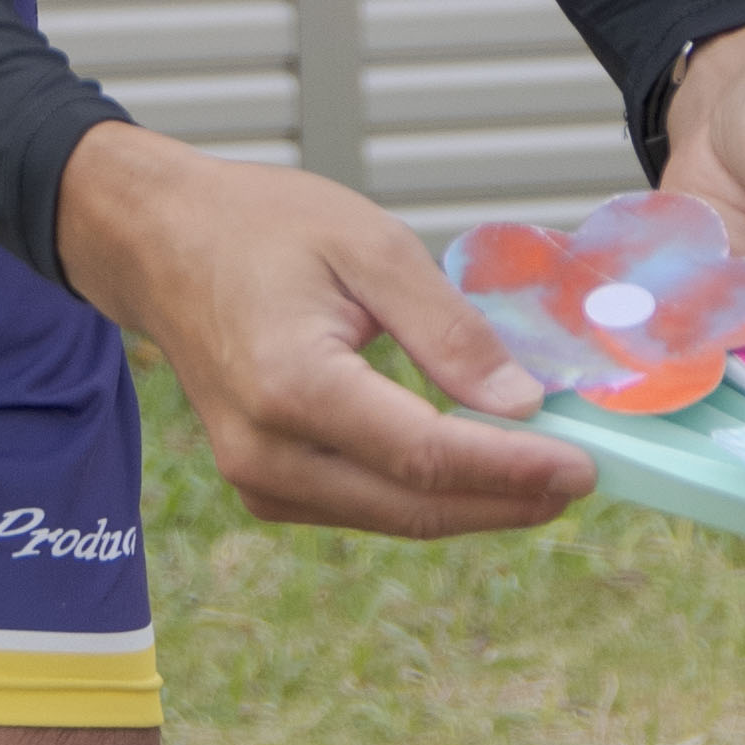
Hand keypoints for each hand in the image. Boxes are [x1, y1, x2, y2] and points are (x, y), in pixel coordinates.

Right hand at [52, 127, 592, 540]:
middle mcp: (267, 451)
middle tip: (584, 479)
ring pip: (390, 517)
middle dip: (507, 500)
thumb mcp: (369, 246)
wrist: (160, 242)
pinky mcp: (262, 485)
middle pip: (413, 506)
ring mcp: (257, 478)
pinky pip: (360, 506)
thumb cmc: (261, 227)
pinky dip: (424, 497)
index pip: (424, 455)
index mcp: (292, 384)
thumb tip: (523, 406)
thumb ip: (447, 331)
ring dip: (473, 505)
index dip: (512, 469)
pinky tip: (478, 471)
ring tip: (548, 477)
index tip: (584, 467)